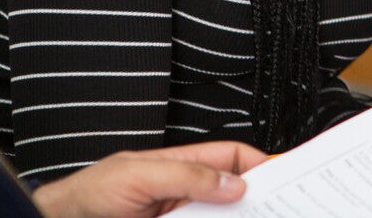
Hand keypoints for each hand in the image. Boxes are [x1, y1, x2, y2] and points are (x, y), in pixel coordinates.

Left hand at [30, 141, 267, 217]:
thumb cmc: (88, 195)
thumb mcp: (139, 176)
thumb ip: (187, 176)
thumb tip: (234, 183)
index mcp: (180, 165)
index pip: (231, 159)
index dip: (259, 165)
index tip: (284, 178)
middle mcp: (183, 193)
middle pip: (232, 195)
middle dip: (255, 201)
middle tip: (279, 209)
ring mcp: (179, 217)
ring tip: (260, 216)